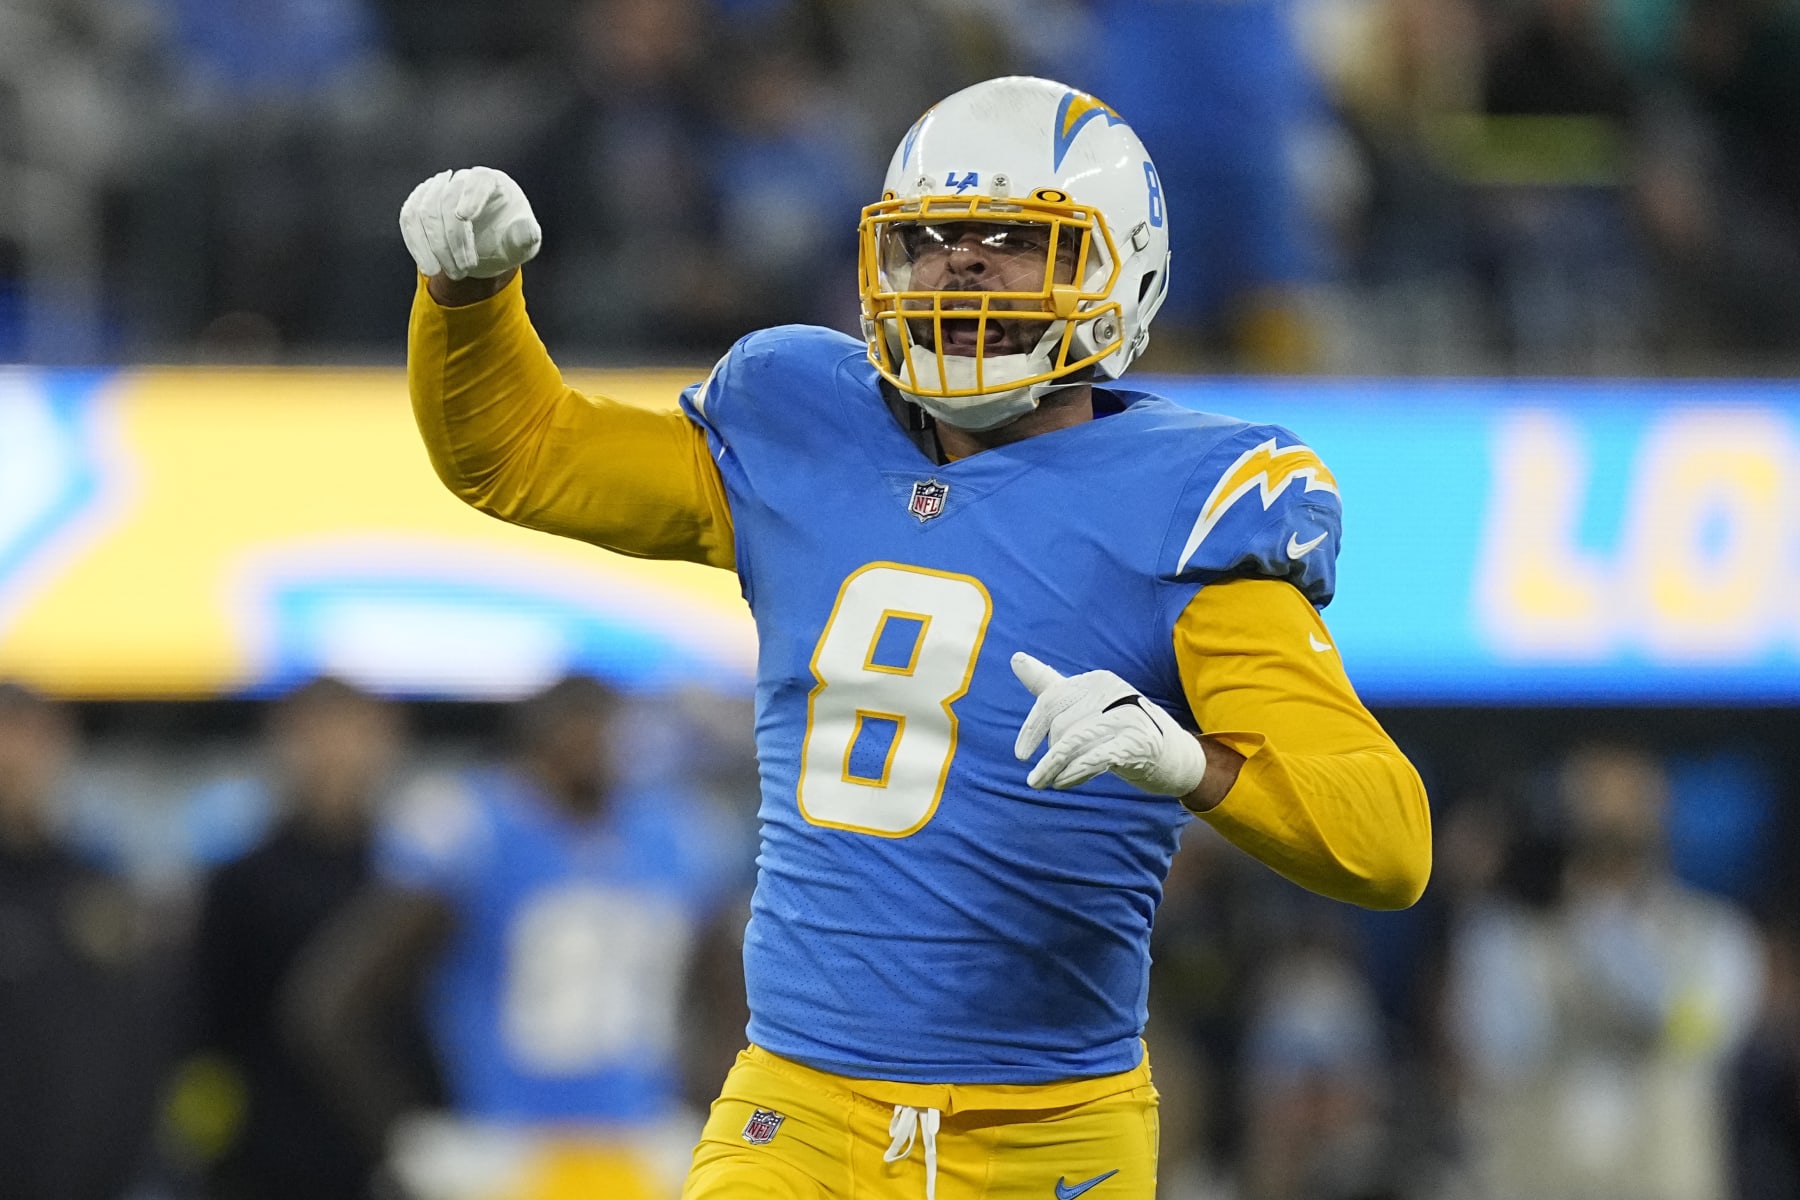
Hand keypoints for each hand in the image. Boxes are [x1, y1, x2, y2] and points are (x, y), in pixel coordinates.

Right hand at [398, 166, 541, 281]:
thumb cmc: (509, 240)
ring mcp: (437, 189)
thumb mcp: (523, 243)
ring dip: (434, 246)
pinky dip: (417, 244)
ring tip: (450, 274)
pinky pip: (409, 219)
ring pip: (423, 210)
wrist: (488, 247)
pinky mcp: (419, 203)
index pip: (479, 180)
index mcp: (492, 181)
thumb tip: (525, 231)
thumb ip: (525, 237)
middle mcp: (462, 179)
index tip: (464, 217)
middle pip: (447, 200)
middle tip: (465, 270)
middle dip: (453, 239)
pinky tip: (429, 266)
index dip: (471, 195)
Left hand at [1011, 652, 1206, 796]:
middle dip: (1050, 753)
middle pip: (1061, 724)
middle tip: (1046, 774)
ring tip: (1041, 782)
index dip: (1031, 728)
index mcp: (1098, 680)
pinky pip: (1094, 756)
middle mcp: (1113, 692)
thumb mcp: (1087, 706)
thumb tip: (1015, 658)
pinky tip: (1063, 782)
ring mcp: (1127, 716)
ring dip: (1052, 766)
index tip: (1021, 755)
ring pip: (1073, 740)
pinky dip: (1074, 771)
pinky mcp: (1138, 742)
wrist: (1176, 758)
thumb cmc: (1123, 731)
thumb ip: (1050, 685)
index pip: (1052, 699)